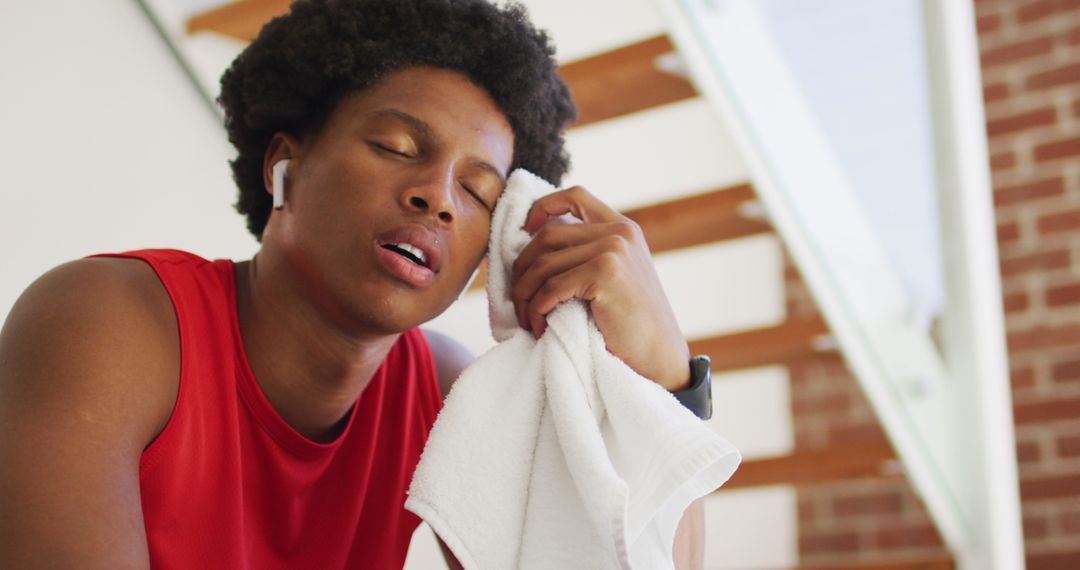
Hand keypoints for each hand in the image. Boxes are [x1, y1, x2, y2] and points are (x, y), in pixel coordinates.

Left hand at [510, 186, 690, 390]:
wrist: (660, 358)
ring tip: (526, 319)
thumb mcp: (618, 276)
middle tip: (518, 300)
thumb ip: (590, 254)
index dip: (543, 206)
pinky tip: (538, 326)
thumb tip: (534, 245)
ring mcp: (613, 250)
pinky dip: (536, 309)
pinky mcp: (604, 274)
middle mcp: (618, 232)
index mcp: (623, 228)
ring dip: (524, 296)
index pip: (575, 196)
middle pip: (547, 236)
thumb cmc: (632, 325)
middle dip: (522, 270)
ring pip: (543, 264)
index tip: (524, 231)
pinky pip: (551, 288)